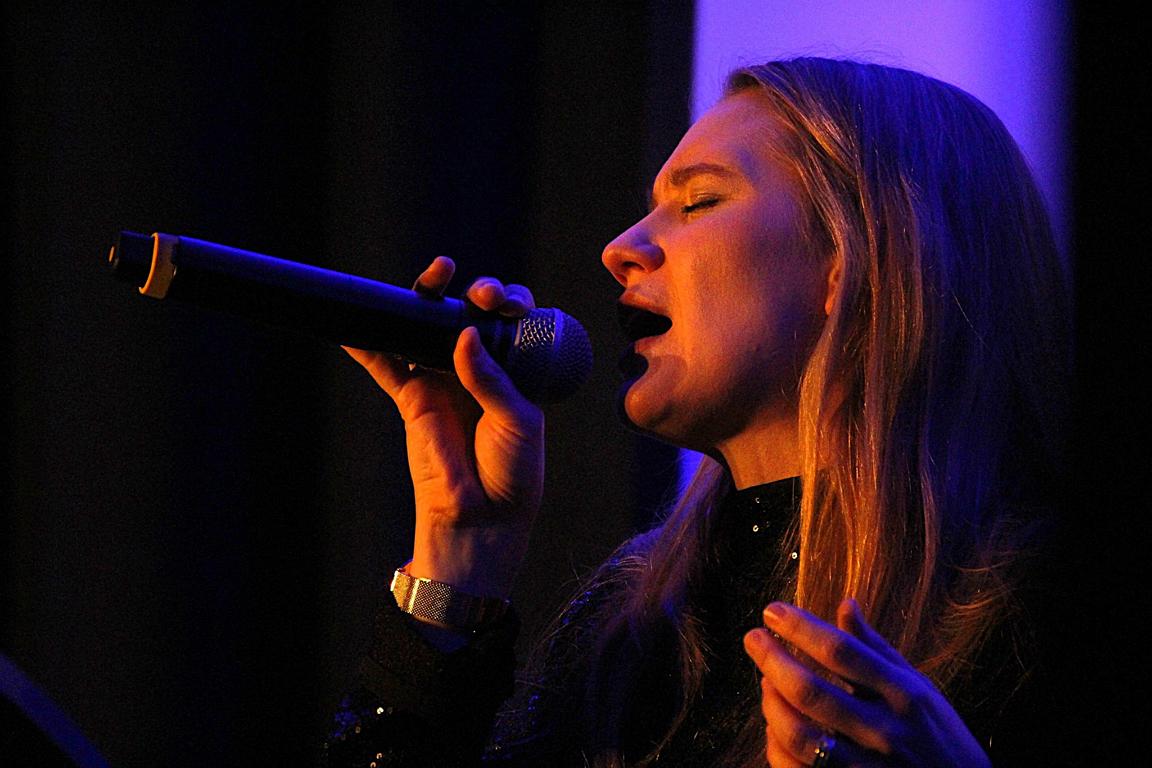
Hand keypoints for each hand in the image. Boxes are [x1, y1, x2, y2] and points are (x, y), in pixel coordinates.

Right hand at [344, 257, 543, 598]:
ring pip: (428, 328)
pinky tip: (355, 324)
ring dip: (426, 299)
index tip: (509, 305)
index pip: (510, 322)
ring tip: (434, 277)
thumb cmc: (512, 472)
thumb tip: (463, 332)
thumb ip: (490, 378)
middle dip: (475, 291)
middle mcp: (478, 367)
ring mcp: (442, 379)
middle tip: (480, 293)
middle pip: (468, 314)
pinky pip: (386, 365)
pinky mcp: (412, 398)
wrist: (481, 518)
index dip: (509, 302)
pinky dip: (368, 344)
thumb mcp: (516, 420)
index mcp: (514, 368)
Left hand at [743, 599, 989, 767]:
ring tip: (765, 681)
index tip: (773, 611)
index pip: (842, 652)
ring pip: (801, 736)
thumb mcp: (919, 688)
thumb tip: (845, 604)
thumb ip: (876, 649)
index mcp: (905, 696)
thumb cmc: (939, 737)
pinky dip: (779, 747)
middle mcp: (888, 732)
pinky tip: (774, 726)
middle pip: (813, 692)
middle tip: (753, 638)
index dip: (801, 628)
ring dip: (773, 705)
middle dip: (773, 660)